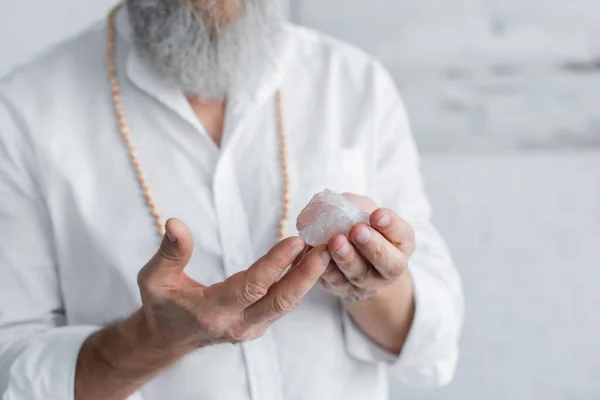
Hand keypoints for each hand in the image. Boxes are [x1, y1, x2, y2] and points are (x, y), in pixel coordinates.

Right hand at [137, 218, 329, 351]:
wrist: (168, 339)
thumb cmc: (161, 305)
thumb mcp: (154, 279)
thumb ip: (169, 252)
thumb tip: (175, 223)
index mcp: (212, 312)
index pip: (251, 287)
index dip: (275, 264)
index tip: (296, 241)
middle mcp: (236, 324)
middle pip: (280, 300)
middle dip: (306, 274)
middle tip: (327, 248)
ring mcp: (250, 329)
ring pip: (286, 304)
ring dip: (307, 278)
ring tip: (325, 249)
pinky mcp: (257, 325)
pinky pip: (282, 304)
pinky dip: (298, 283)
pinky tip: (309, 261)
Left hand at [320, 194, 414, 300]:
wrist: (354, 258)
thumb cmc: (362, 226)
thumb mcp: (364, 210)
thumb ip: (355, 205)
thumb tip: (336, 202)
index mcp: (401, 243)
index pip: (403, 235)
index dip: (391, 226)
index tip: (377, 214)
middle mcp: (389, 267)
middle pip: (388, 263)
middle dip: (373, 246)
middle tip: (357, 230)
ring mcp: (368, 282)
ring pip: (360, 274)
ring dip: (347, 258)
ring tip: (336, 242)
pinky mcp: (344, 289)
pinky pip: (336, 283)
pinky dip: (327, 269)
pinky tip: (319, 255)